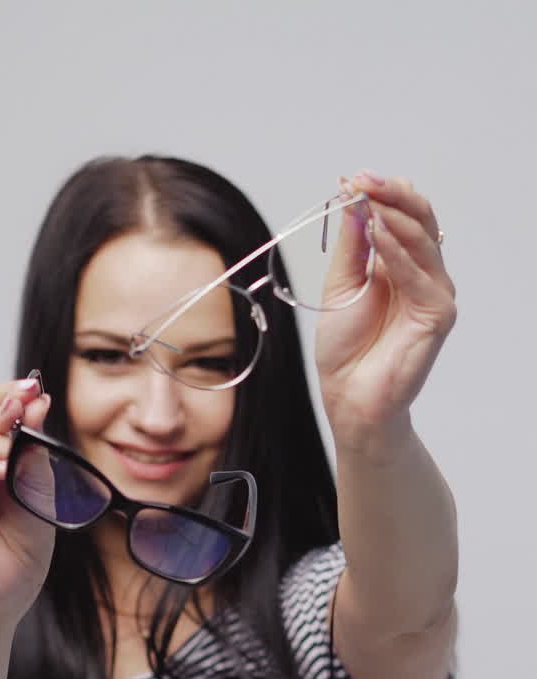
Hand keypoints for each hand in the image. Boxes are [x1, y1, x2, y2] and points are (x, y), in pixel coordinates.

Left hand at [315, 172, 455, 454]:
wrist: (349, 397)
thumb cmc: (346, 349)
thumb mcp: (342, 285)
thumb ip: (353, 245)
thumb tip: (355, 198)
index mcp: (399, 263)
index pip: (402, 214)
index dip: (381, 193)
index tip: (352, 179)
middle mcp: (421, 273)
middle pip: (420, 219)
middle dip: (392, 195)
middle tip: (364, 181)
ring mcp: (434, 292)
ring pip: (423, 240)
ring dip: (394, 216)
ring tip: (369, 202)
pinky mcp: (438, 314)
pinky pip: (420, 274)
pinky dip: (398, 252)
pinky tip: (378, 234)